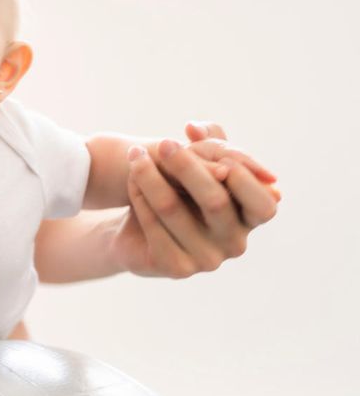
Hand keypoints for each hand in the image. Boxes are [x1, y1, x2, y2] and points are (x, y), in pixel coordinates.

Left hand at [115, 122, 279, 277]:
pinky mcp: (176, 267)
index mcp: (251, 219)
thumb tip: (194, 128)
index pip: (264, 202)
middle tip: (163, 143)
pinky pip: (153, 226)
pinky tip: (131, 180)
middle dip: (187, 166)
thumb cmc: (178, 191)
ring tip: (135, 155)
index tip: (205, 145)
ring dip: (151, 176)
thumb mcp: (197, 164)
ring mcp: (207, 259)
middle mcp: (236, 244)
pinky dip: (140, 197)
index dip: (241, 173)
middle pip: (216, 200)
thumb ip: (207, 142)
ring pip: (173, 208)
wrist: (139, 230)